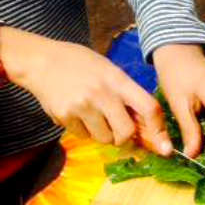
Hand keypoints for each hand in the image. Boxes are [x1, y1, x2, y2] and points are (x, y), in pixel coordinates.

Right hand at [0, 26, 170, 151]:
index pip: (148, 108)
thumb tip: (147, 128)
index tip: (164, 144)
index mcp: (117, 79)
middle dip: (126, 137)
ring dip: (104, 134)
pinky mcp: (65, 116)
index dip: (159, 130)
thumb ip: (127, 95)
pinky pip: (84, 136)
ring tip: (93, 115)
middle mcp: (101, 94)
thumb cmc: (80, 65)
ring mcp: (82, 106)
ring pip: (105, 139)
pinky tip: (77, 113)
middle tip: (119, 130)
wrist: (40, 61)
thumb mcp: (108, 70)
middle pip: (127, 132)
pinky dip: (84, 131)